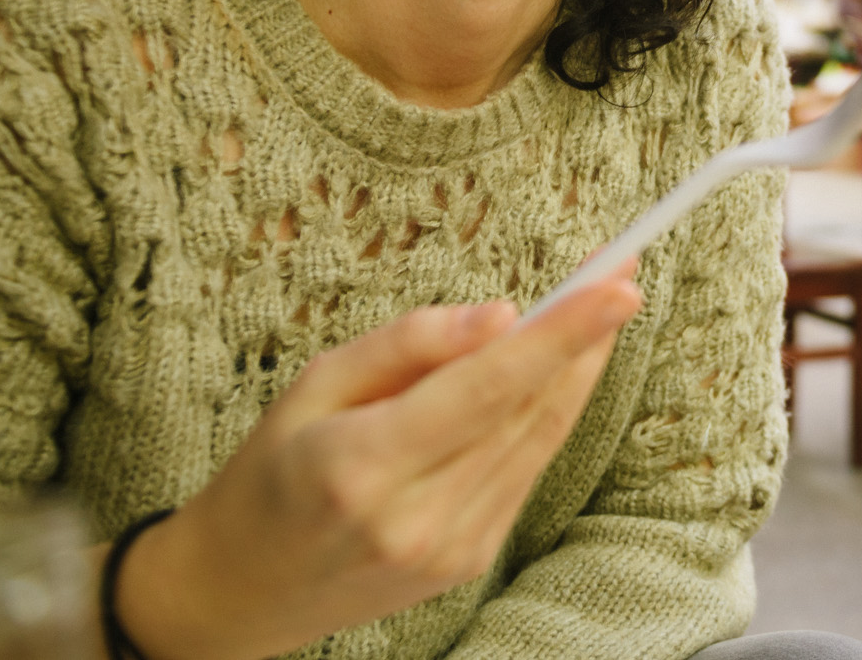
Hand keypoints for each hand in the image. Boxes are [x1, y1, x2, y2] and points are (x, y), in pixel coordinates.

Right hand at [109, 273, 642, 659]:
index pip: (487, 387)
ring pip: (540, 440)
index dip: (561, 334)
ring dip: (577, 370)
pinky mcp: (468, 561)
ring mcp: (449, 548)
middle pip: (527, 410)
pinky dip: (545, 413)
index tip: (617, 286)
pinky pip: (525, 469)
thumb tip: (501, 315)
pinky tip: (555, 368)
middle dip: (584, 337)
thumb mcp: (312, 384)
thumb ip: (407, 344)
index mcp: (363, 465)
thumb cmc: (272, 472)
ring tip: (602, 305)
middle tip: (622, 270)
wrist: (240, 591)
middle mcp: (415, 517)